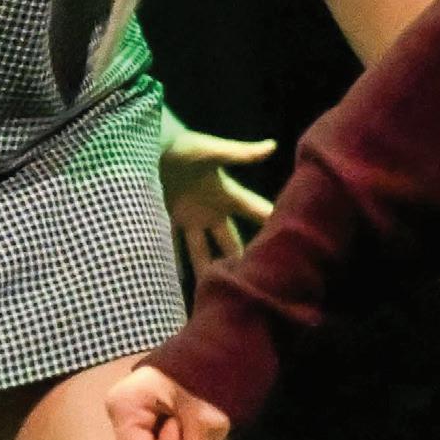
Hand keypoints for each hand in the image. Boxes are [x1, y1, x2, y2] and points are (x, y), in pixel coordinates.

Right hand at [108, 363, 232, 439]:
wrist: (235, 340)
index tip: (188, 424)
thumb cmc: (220, 376)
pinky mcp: (150, 415)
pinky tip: (197, 419)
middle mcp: (121, 410)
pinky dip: (186, 439)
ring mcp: (134, 413)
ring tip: (198, 416)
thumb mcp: (210, 427)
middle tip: (196, 420)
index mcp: (124, 406)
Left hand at [160, 122, 277, 287]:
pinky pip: (170, 246)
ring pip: (200, 251)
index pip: (256, 212)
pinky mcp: (165, 218)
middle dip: (242, 261)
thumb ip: (240, 153)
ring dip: (205, 270)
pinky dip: (171, 264)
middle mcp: (211, 209)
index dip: (273, 226)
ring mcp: (188, 216)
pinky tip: (171, 284)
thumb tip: (272, 146)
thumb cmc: (181, 145)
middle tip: (255, 287)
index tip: (293, 246)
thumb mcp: (210, 151)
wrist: (146, 143)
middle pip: (231, 241)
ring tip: (214, 296)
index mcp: (225, 194)